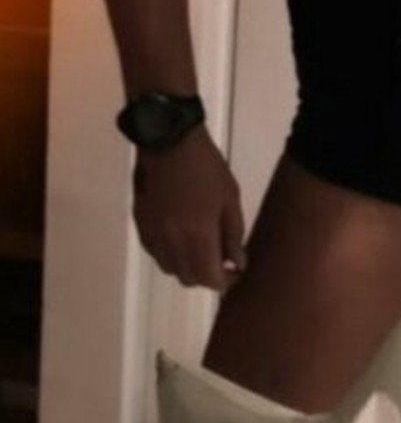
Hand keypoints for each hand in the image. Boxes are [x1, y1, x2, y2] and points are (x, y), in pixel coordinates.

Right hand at [132, 128, 246, 291]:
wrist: (169, 141)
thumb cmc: (207, 168)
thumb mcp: (230, 200)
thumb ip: (233, 236)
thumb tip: (237, 264)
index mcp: (197, 235)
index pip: (208, 278)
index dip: (224, 281)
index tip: (234, 271)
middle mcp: (171, 241)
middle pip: (187, 278)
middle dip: (206, 275)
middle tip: (220, 260)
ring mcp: (153, 234)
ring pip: (169, 268)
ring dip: (186, 266)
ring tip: (200, 247)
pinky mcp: (141, 224)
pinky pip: (155, 252)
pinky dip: (170, 253)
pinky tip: (180, 237)